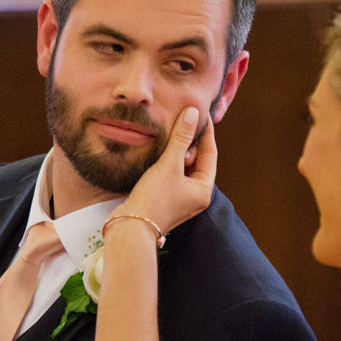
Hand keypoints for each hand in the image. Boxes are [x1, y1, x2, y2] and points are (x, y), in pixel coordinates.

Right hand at [118, 107, 217, 234]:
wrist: (131, 228)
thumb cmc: (154, 199)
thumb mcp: (169, 165)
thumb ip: (181, 138)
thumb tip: (193, 113)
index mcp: (203, 189)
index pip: (210, 154)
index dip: (206, 132)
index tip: (201, 113)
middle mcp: (195, 195)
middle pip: (197, 160)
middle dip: (190, 141)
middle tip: (183, 121)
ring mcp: (180, 198)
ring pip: (183, 167)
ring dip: (177, 151)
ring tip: (171, 132)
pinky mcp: (164, 198)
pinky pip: (171, 174)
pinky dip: (167, 162)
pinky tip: (159, 150)